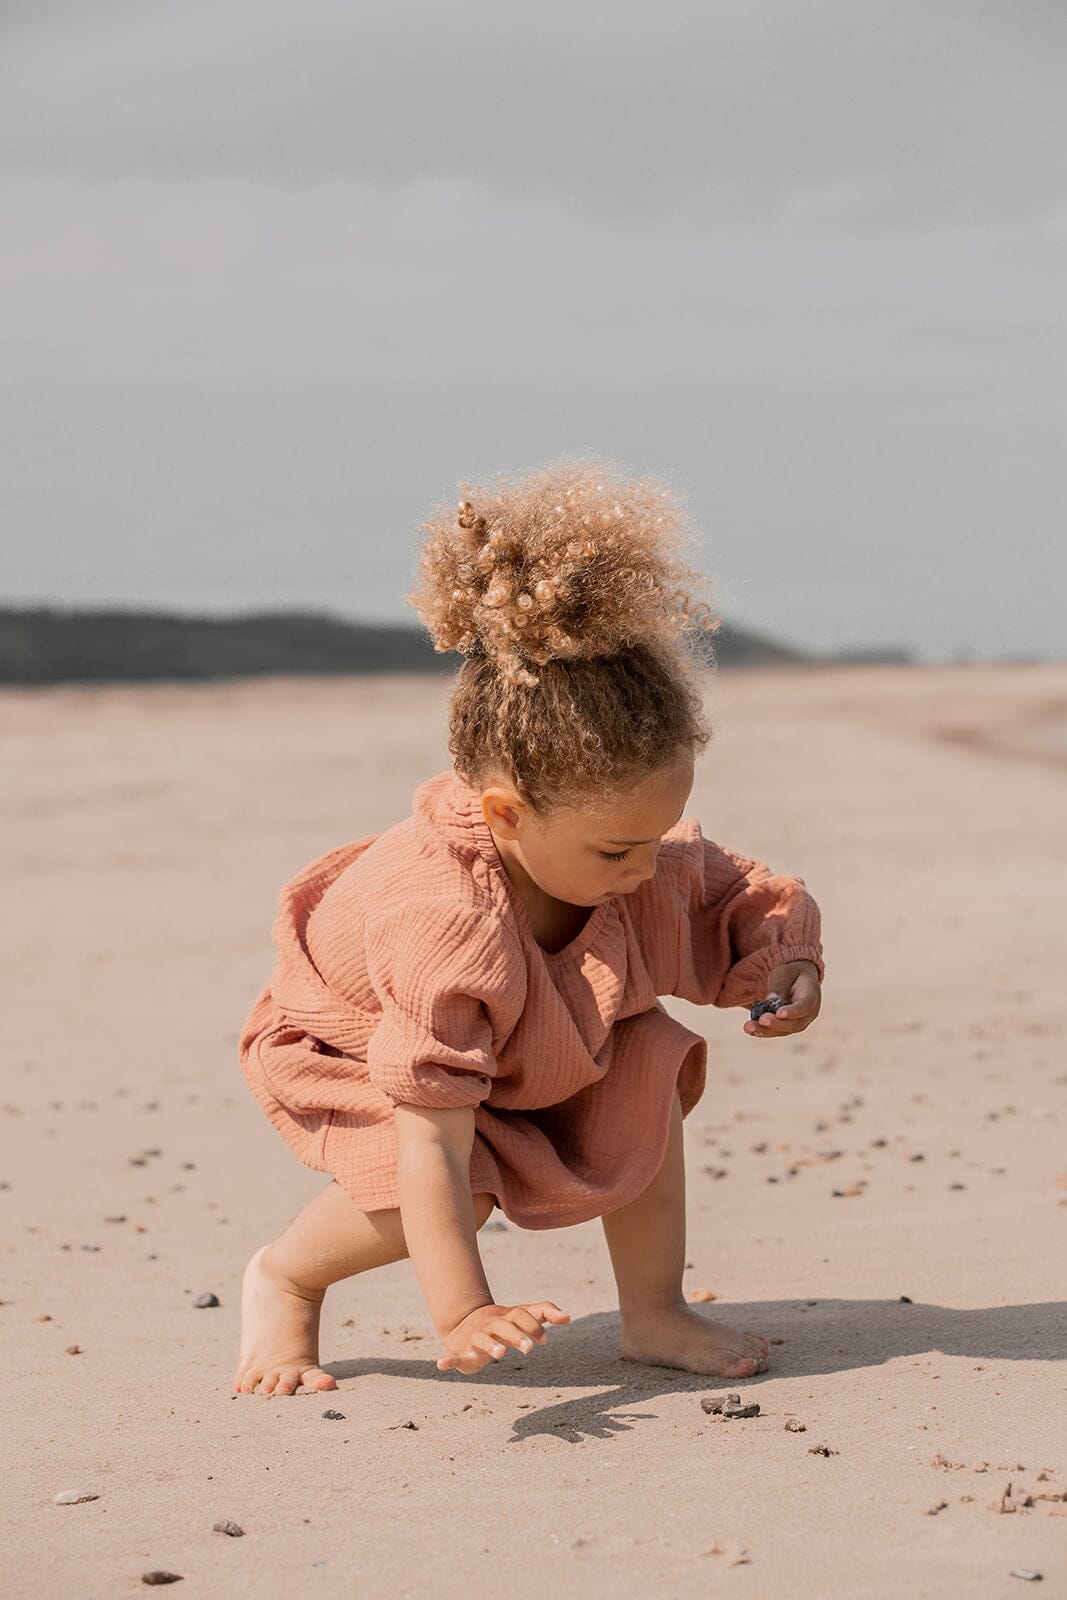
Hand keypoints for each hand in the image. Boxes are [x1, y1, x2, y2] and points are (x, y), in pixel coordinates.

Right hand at [436, 1301, 570, 1374]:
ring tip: (500, 1355)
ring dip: (491, 1346)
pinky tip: (441, 1364)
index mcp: (507, 1317)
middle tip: (529, 1349)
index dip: (534, 1327)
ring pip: (483, 1339)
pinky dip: (447, 1359)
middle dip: (516, 1336)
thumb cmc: (503, 1322)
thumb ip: (544, 1313)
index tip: (545, 1342)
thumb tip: (569, 1317)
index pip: (522, 1316)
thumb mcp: (522, 1315)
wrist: (466, 1322)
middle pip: (504, 1327)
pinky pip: (454, 1355)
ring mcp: (476, 1337)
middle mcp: (491, 1325)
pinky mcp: (462, 1351)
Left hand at [743, 959, 821, 1038]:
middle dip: (776, 1023)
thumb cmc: (790, 974)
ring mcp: (799, 1023)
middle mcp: (809, 1013)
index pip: (804, 1006)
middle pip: (794, 1023)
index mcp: (812, 995)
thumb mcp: (784, 972)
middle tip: (762, 1020)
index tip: (779, 1013)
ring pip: (783, 1031)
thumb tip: (770, 999)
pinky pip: (776, 1032)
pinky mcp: (788, 1028)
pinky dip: (762, 1031)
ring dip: (765, 1030)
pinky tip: (749, 1029)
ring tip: (748, 1027)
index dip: (793, 1011)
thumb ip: (779, 985)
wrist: (796, 981)